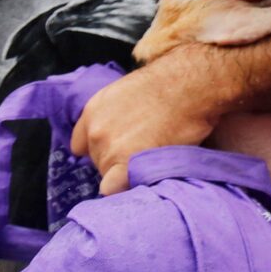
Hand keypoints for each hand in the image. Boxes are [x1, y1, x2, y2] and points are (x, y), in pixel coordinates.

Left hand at [70, 53, 219, 195]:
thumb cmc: (170, 83)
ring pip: (108, 175)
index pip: (81, 145)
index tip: (119, 148)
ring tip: (152, 158)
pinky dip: (124, 186)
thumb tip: (122, 129)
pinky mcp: (124, 165)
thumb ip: (114, 113)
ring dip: (126, 172)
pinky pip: (112, 188)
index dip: (101, 148)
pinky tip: (141, 177)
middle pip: (97, 161)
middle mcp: (94, 131)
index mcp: (92, 111)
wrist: (189, 87)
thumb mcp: (128, 91)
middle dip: (116, 160)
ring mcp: (108, 149)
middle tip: (144, 151)